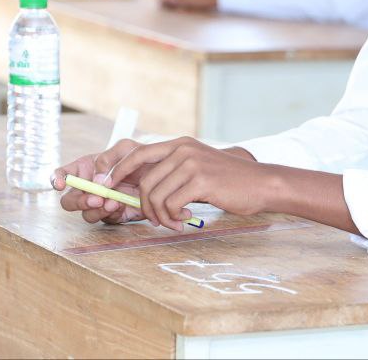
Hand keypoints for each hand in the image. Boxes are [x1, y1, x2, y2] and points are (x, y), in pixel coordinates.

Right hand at [52, 138, 147, 224]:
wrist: (161, 174)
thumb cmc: (140, 158)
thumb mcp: (124, 149)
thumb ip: (107, 159)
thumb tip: (96, 181)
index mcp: (85, 170)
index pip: (62, 175)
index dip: (56, 180)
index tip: (60, 184)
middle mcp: (88, 189)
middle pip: (68, 202)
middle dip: (79, 202)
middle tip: (96, 198)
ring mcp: (99, 204)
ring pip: (86, 214)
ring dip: (97, 210)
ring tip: (114, 202)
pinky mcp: (112, 215)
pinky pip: (105, 219)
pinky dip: (112, 214)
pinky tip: (122, 205)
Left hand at [105, 137, 267, 230]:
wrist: (261, 184)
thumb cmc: (229, 181)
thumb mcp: (198, 167)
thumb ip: (173, 171)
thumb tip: (141, 191)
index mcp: (179, 144)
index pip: (137, 153)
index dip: (117, 171)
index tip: (107, 189)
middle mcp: (183, 149)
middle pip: (144, 180)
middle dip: (143, 206)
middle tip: (154, 220)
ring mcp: (192, 163)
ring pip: (156, 195)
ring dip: (160, 216)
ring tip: (173, 223)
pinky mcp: (200, 180)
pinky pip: (171, 205)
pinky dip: (173, 218)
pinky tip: (185, 220)